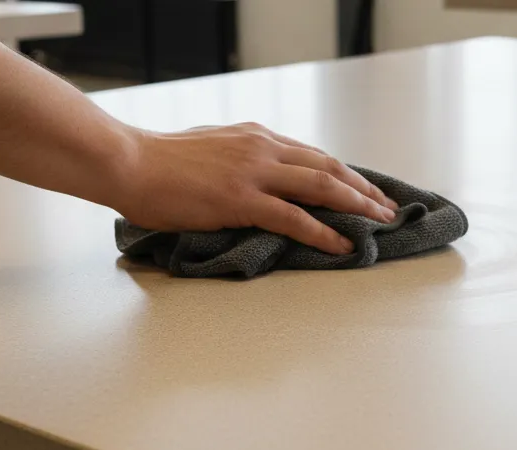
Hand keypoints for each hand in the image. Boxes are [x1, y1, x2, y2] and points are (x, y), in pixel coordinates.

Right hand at [113, 122, 397, 254]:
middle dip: (363, 188)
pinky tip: (342, 244)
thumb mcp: (211, 148)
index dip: (345, 173)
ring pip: (321, 186)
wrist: (129, 163)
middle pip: (328, 167)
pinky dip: (323, 232)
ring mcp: (254, 173)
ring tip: (379, 222)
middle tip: (387, 207)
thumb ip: (241, 159)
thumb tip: (259, 177)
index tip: (365, 188)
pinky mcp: (242, 200)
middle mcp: (263, 149)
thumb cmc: (160, 162)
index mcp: (256, 137)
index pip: (313, 154)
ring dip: (356, 205)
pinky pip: (294, 218)